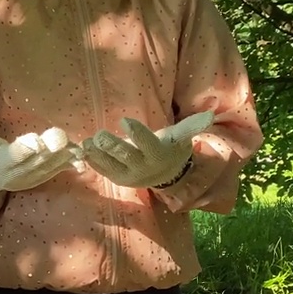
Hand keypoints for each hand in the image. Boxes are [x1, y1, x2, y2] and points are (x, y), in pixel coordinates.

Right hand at [0, 115, 84, 192]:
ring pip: (50, 167)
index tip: (35, 141)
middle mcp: (17, 173)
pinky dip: (70, 164)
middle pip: (35, 161)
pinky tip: (82, 157)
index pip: (12, 155)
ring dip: (65, 156)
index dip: (24, 149)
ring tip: (78, 145)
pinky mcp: (42, 178)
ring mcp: (31, 178)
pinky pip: (58, 171)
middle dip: (50, 150)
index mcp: (0, 163)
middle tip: (61, 137)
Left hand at [82, 111, 213, 188]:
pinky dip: (91, 161)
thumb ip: (191, 126)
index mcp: (159, 155)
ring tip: (86, 142)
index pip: (148, 144)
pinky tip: (82, 150)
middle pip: (126, 157)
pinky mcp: (117, 179)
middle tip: (99, 135)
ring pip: (110, 166)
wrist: (166, 175)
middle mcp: (143, 168)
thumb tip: (210, 114)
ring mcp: (129, 176)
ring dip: (97, 155)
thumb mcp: (182, 138)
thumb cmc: (172, 149)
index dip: (137, 134)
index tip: (125, 120)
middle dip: (112, 146)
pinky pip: (102, 171)